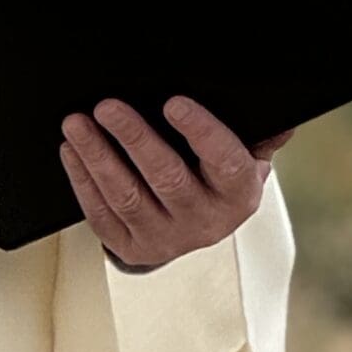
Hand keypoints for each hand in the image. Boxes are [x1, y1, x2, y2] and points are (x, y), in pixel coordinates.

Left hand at [59, 96, 291, 273]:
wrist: (199, 225)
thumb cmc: (219, 174)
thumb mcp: (246, 154)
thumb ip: (258, 133)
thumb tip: (280, 116)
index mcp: (238, 194)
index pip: (224, 161)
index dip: (200, 132)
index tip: (173, 102)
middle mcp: (205, 222)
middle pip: (166, 177)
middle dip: (134, 138)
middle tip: (107, 106)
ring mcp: (166, 239)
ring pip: (126, 197)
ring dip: (98, 157)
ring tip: (77, 123)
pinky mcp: (132, 249)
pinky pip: (102, 214)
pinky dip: (83, 180)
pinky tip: (72, 151)